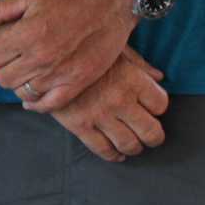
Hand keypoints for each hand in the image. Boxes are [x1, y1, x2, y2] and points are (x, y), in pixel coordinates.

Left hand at [0, 0, 133, 111]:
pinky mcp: (78, 82)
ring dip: (19, 84)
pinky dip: (37, 104)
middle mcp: (41, 57)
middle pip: (2, 78)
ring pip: (23, 92)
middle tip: (10, 61)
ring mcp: (60, 72)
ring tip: (24, 72)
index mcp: (26, 34)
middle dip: (1, 70)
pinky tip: (32, 97)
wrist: (111, 0)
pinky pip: (50, 104)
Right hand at [48, 50, 167, 161]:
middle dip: (153, 137)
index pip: (160, 104)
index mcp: (132, 79)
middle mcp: (120, 100)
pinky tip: (115, 152)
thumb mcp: (114, 48)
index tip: (150, 108)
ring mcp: (100, 115)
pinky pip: (103, 150)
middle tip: (149, 136)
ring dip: (134, 147)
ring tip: (132, 144)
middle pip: (151, 131)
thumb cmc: (82, 50)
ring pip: (129, 145)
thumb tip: (159, 77)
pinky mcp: (80, 126)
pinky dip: (113, 155)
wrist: (44, 57)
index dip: (157, 108)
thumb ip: (139, 63)